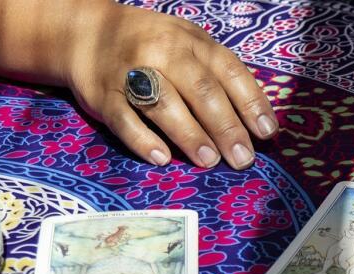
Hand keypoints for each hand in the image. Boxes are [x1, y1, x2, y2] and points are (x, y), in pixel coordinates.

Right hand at [63, 2, 276, 168]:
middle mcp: (164, 52)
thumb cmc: (149, 45)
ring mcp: (131, 72)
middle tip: (242, 158)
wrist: (86, 32)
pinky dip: (143, 140)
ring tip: (210, 161)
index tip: (267, 133)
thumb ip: (216, 74)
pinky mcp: (104, 95)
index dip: (251, 103)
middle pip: (201, 91)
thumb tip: (252, 120)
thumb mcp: (187, 43)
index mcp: (191, 41)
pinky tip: (162, 159)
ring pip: (165, 104)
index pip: (229, 71)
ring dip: (191, 135)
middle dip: (226, 127)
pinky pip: (124, 119)